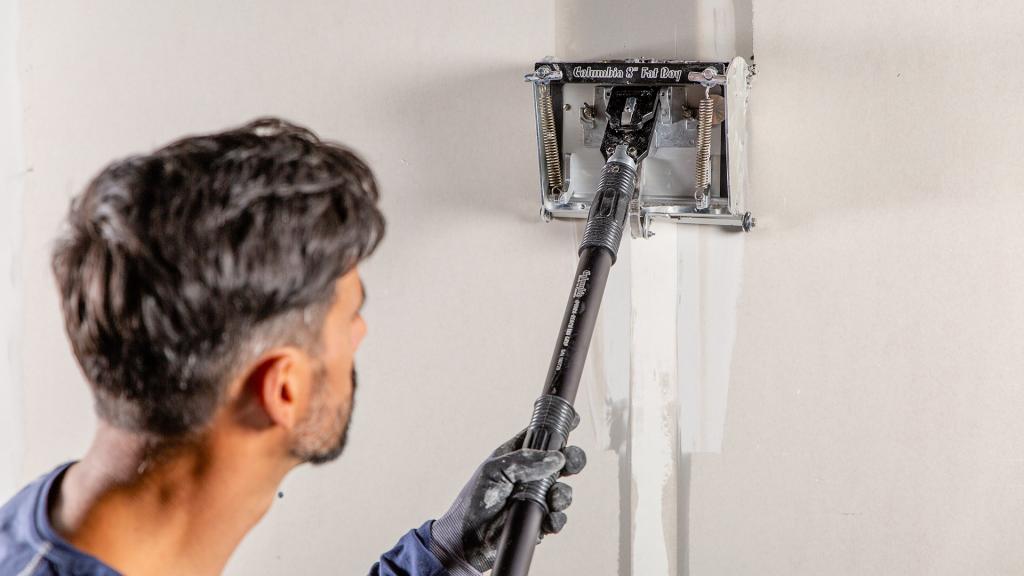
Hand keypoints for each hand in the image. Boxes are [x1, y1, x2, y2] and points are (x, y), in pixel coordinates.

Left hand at [429, 430, 586, 574]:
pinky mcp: (539, 521)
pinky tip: (548, 518)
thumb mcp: (494, 471)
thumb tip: (556, 458)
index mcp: (517, 456)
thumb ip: (525, 461)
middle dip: (572, 460)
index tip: (574, 420)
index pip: (542, 437)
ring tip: (552, 498)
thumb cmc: (474, 501)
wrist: (467, 541)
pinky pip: (558, 517)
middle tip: (571, 463)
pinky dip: (557, 518)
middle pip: (562, 462)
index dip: (558, 428)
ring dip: (563, 494)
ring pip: (563, 491)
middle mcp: (529, 476)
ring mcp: (535, 499)